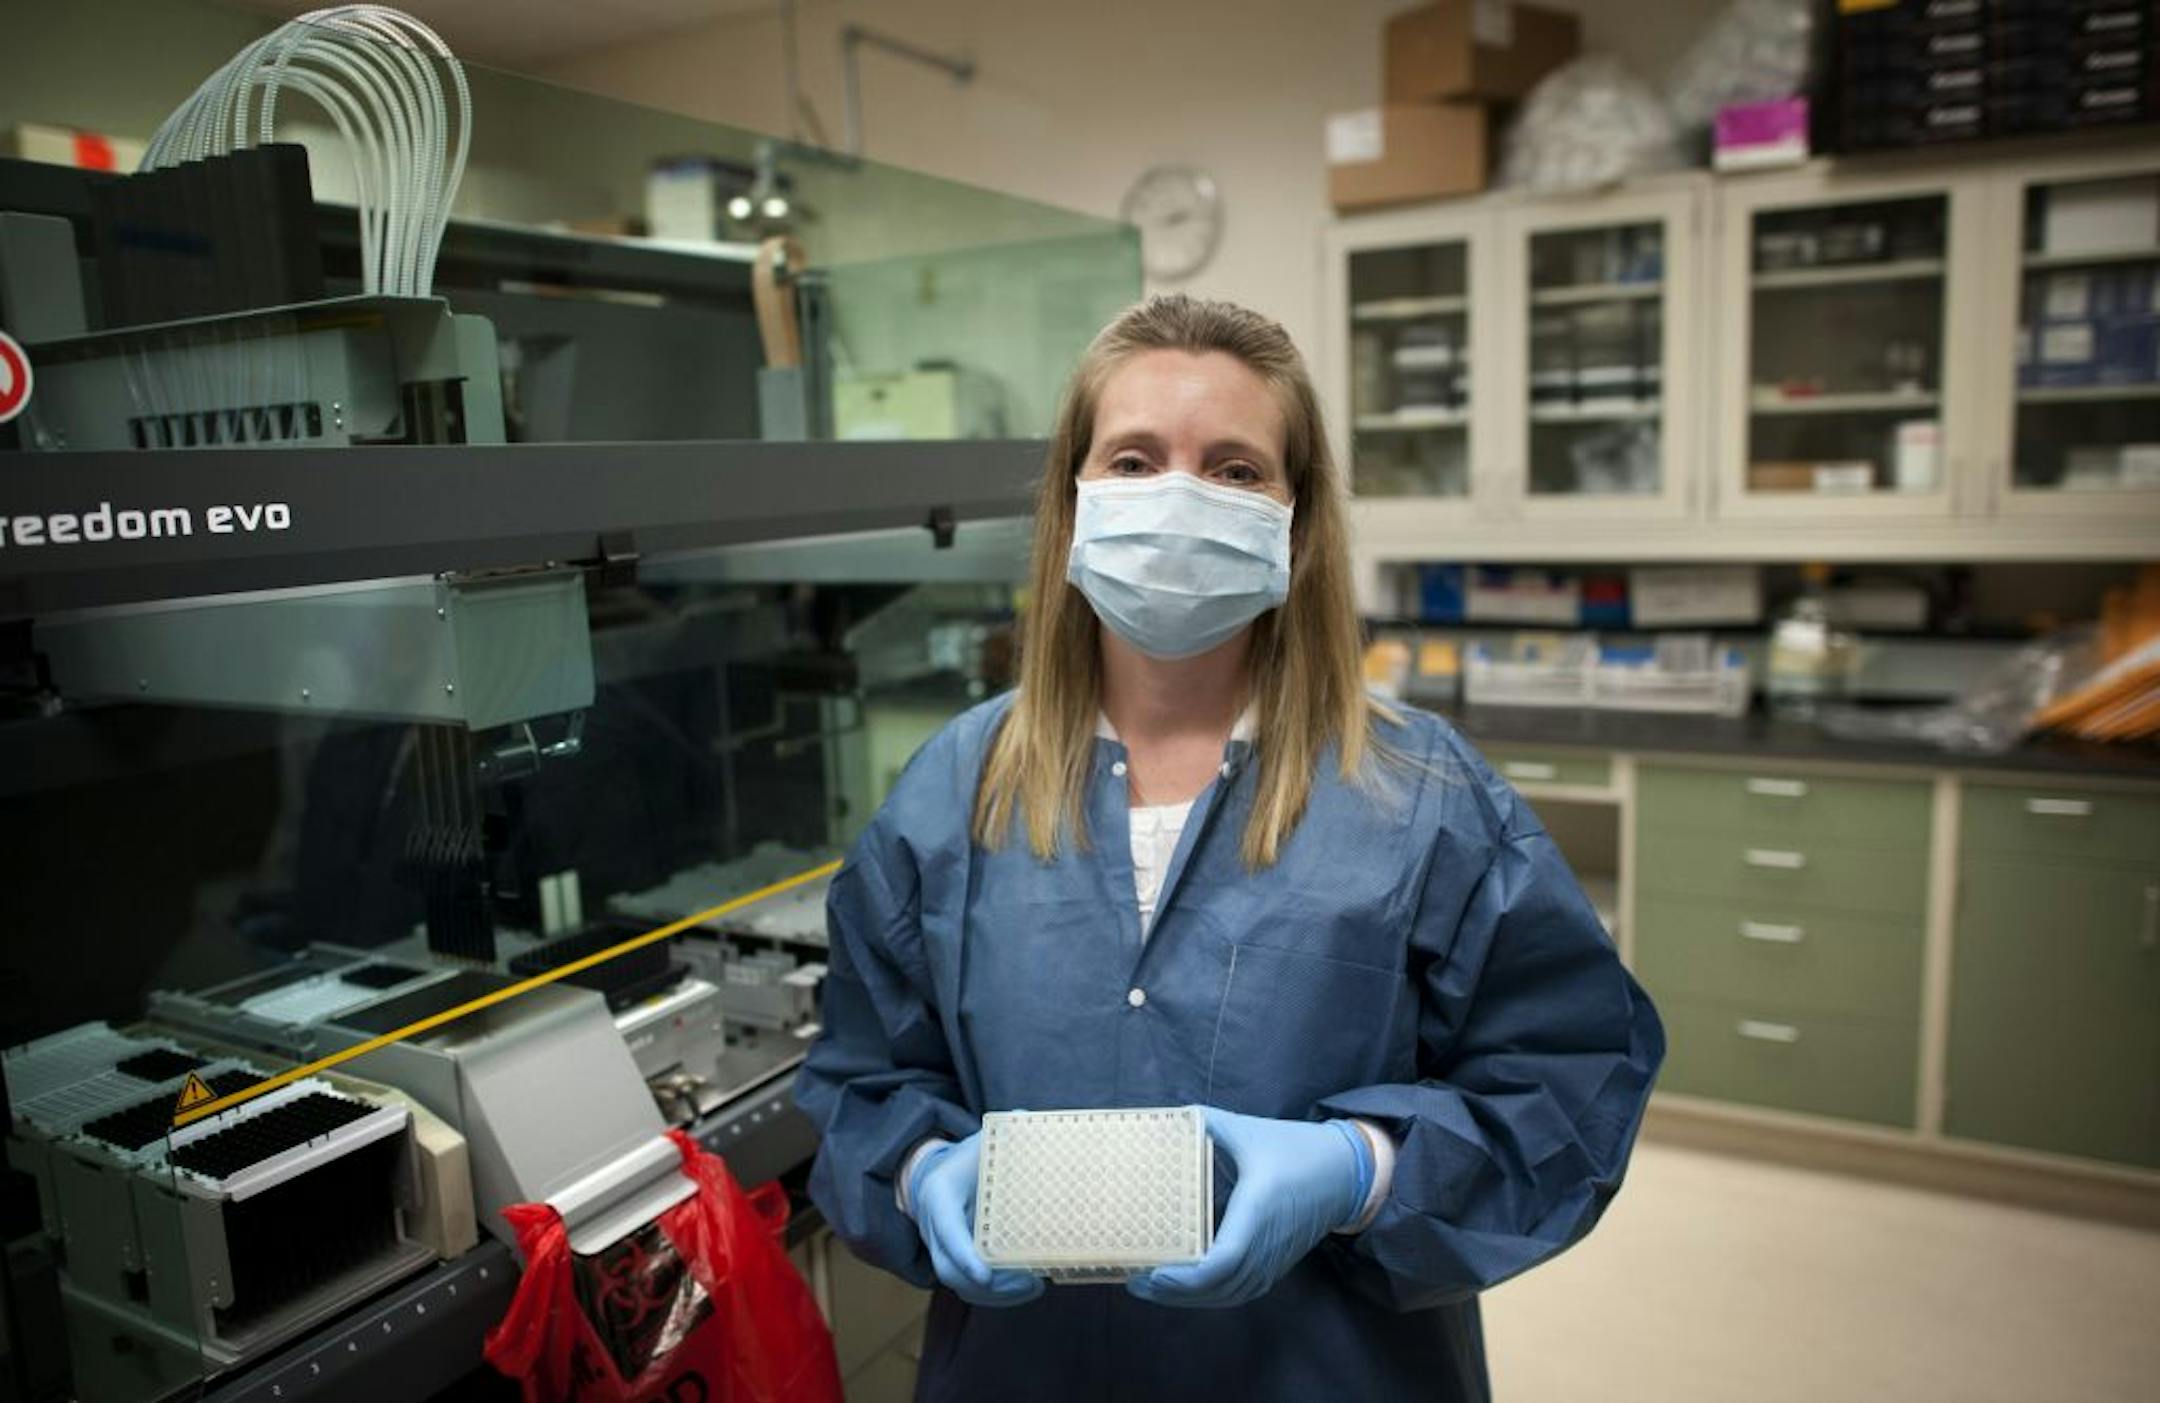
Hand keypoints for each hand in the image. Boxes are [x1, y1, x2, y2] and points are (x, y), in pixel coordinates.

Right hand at [908, 1134, 1044, 1307]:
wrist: (936, 1173)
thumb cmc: (965, 1158)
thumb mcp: (982, 1143)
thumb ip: (1005, 1134)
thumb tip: (1027, 1119)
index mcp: (939, 1196)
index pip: (947, 1231)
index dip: (964, 1255)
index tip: (986, 1275)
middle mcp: (931, 1227)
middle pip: (949, 1269)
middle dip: (988, 1284)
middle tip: (1029, 1281)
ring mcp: (937, 1247)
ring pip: (957, 1284)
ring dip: (994, 1295)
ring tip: (1034, 1287)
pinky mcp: (947, 1261)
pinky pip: (965, 1287)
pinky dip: (992, 1296)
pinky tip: (1024, 1290)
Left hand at [1127, 1108, 1369, 1309]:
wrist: (1346, 1174)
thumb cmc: (1297, 1149)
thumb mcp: (1250, 1131)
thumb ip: (1208, 1123)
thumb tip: (1169, 1117)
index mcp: (1257, 1209)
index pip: (1223, 1260)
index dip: (1187, 1276)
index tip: (1154, 1272)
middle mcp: (1266, 1243)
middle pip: (1219, 1287)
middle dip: (1175, 1292)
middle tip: (1135, 1282)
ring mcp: (1273, 1259)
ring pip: (1229, 1295)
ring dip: (1190, 1299)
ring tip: (1152, 1288)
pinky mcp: (1277, 1266)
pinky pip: (1241, 1292)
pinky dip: (1211, 1297)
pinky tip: (1186, 1290)